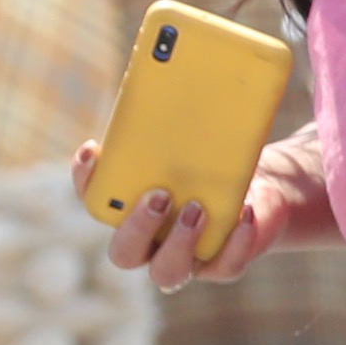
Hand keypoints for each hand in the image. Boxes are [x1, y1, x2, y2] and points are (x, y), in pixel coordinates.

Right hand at [81, 131, 323, 291]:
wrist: (258, 190)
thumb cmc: (213, 164)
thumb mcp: (196, 141)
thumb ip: (178, 124)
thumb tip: (179, 72)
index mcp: (129, 209)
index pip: (94, 200)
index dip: (86, 180)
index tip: (93, 149)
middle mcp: (149, 243)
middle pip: (124, 252)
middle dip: (137, 225)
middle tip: (158, 194)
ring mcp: (185, 260)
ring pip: (168, 273)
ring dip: (179, 241)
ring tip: (197, 208)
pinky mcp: (222, 265)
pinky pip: (225, 265)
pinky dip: (236, 241)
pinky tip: (245, 213)